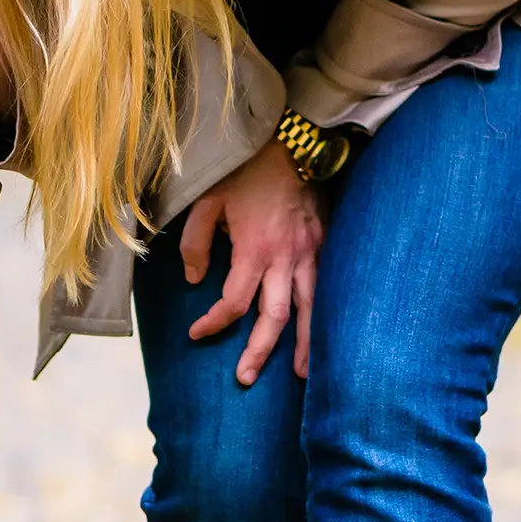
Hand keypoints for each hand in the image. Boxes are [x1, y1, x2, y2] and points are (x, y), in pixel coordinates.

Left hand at [180, 136, 325, 384]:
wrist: (291, 143)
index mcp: (254, 249)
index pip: (233, 302)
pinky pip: (326, 289)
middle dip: (259, 351)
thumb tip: (194, 280)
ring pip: (309, 310)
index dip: (213, 323)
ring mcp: (310, 253)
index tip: (196, 334)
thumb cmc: (243, 172)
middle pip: (274, 318)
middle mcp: (286, 258)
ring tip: (299, 375)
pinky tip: (321, 335)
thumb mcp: (205, 202)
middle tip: (244, 378)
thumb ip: (195, 243)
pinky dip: (324, 316)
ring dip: (303, 345)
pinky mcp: (324, 245)